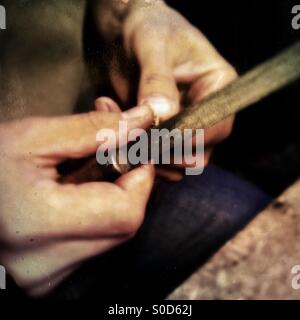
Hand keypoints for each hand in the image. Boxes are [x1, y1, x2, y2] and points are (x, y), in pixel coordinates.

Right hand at [0, 106, 153, 295]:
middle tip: (110, 157)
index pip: (126, 211)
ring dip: (111, 199)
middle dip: (127, 185)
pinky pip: (93, 242)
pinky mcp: (48, 276)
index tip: (136, 152)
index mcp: (42, 225)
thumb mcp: (35, 137)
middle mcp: (46, 264)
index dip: (141, 178)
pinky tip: (74, 197)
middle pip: (124, 225)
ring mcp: (47, 276)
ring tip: (83, 176)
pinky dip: (95, 215)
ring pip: (111, 234)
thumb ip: (96, 129)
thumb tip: (141, 121)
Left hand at [95, 1, 236, 179]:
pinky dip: (135, 153)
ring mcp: (184, 126)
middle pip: (197, 152)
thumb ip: (157, 80)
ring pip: (175, 162)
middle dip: (165, 153)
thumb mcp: (151, 45)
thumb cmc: (146, 27)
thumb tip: (163, 114)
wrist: (125, 32)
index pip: (215, 127)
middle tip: (134, 137)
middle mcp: (205, 111)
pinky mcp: (162, 134)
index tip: (155, 136)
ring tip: (119, 127)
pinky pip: (154, 158)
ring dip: (146, 155)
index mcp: (217, 86)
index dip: (187, 138)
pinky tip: (115, 128)